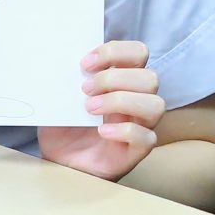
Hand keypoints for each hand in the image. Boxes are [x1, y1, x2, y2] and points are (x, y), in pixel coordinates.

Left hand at [38, 40, 162, 181]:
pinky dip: (124, 130)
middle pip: (150, 78)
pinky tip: (102, 132)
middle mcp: (137, 101)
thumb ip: (66, 79)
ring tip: (90, 109)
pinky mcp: (136, 151)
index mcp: (123, 81)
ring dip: (120, 101)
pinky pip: (147, 138)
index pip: (138, 53)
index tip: (86, 63)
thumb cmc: (66, 127)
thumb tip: (59, 61)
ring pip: (155, 105)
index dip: (116, 52)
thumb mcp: (61, 98)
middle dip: (114, 78)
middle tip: (85, 89)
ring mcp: (140, 126)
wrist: (60, 161)